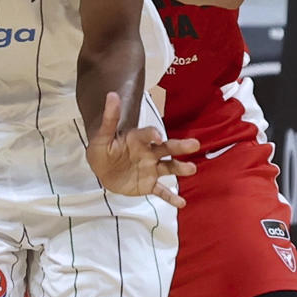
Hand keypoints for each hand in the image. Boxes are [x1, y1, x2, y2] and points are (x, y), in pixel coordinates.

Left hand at [84, 91, 198, 205]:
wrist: (102, 171)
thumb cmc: (102, 151)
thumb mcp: (101, 137)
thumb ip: (109, 119)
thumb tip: (112, 94)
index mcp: (138, 139)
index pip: (148, 134)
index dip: (153, 134)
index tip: (157, 136)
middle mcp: (149, 152)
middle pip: (167, 148)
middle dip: (180, 146)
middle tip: (195, 144)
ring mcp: (151, 169)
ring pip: (169, 167)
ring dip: (180, 168)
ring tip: (192, 169)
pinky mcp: (148, 184)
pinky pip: (161, 191)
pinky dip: (171, 197)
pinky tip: (181, 202)